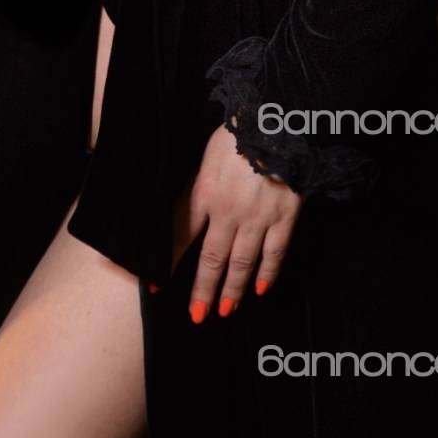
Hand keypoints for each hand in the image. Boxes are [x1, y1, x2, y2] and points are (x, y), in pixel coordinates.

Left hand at [171, 123, 303, 321]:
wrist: (278, 121)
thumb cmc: (239, 130)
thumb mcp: (208, 154)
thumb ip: (199, 183)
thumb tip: (189, 207)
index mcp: (205, 192)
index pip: (180, 234)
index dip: (166, 261)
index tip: (153, 285)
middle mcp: (228, 212)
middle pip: (211, 258)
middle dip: (202, 290)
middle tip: (196, 316)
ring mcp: (258, 218)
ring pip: (242, 262)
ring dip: (232, 289)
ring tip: (224, 311)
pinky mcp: (285, 217)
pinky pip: (275, 252)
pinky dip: (268, 273)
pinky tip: (262, 289)